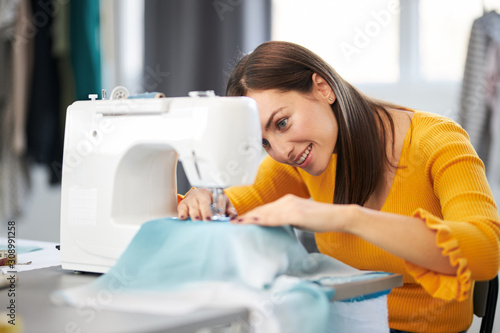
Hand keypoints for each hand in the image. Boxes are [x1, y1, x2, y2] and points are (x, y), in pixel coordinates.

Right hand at [177, 188, 237, 220]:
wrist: (198, 195)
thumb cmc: (212, 201)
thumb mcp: (224, 203)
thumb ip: (230, 209)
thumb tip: (233, 216)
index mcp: (214, 193)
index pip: (218, 200)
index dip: (219, 209)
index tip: (220, 216)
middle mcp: (202, 194)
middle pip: (204, 203)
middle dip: (206, 212)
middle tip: (208, 220)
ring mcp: (192, 199)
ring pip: (193, 207)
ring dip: (195, 215)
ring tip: (197, 221)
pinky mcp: (183, 204)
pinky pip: (182, 208)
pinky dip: (182, 213)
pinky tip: (184, 217)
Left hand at [232, 194, 352, 232]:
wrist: (338, 216)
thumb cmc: (321, 219)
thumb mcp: (300, 219)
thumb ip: (287, 219)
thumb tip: (276, 226)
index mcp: (287, 201)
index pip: (265, 209)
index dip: (251, 215)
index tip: (238, 220)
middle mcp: (287, 200)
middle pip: (262, 210)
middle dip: (246, 216)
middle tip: (231, 223)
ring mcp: (291, 206)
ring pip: (266, 213)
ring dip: (249, 218)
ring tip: (236, 223)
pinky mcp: (296, 213)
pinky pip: (276, 218)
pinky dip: (263, 220)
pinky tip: (253, 222)